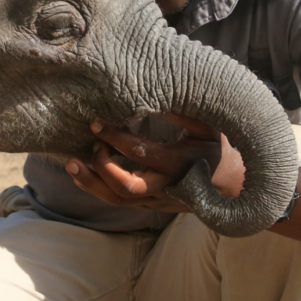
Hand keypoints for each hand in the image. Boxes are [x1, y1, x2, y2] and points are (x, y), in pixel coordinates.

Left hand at [65, 114, 244, 211]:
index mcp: (179, 161)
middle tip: (92, 144)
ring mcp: (156, 199)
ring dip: (91, 183)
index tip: (96, 123)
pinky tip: (80, 173)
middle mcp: (166, 185)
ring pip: (118, 199)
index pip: (140, 152)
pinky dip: (96, 188)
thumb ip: (181, 112)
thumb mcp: (206, 125)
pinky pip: (118, 202)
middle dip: (101, 166)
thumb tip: (153, 95)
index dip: (115, 138)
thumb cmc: (213, 146)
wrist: (228, 184)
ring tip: (71, 164)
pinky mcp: (149, 205)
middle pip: (127, 186)